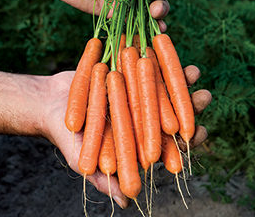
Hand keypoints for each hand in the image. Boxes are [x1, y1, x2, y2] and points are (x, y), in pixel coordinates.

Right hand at [41, 65, 210, 208]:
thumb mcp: (83, 159)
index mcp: (135, 139)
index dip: (185, 141)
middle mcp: (139, 116)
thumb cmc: (66, 134)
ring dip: (179, 80)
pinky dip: (158, 62)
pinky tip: (171, 54)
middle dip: (189, 106)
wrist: (49, 102)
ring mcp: (134, 94)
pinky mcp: (125, 74)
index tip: (200, 132)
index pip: (166, 144)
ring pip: (161, 88)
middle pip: (168, 113)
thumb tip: (127, 201)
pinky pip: (144, 68)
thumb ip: (104, 179)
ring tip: (195, 72)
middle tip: (205, 97)